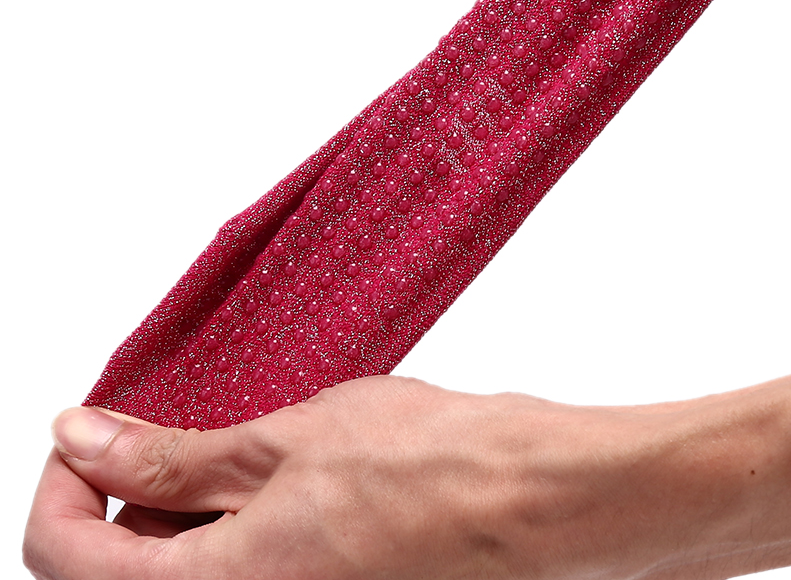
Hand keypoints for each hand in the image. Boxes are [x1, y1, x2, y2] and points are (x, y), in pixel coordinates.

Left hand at [23, 375, 720, 579]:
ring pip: (185, 570)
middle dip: (124, 494)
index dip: (61, 483)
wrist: (533, 500)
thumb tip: (86, 439)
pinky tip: (269, 463)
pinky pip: (243, 568)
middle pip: (122, 573)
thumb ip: (173, 457)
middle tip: (161, 422)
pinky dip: (232, 518)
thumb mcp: (287, 440)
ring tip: (229, 434)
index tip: (83, 430)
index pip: (63, 558)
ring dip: (181, 506)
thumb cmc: (433, 468)